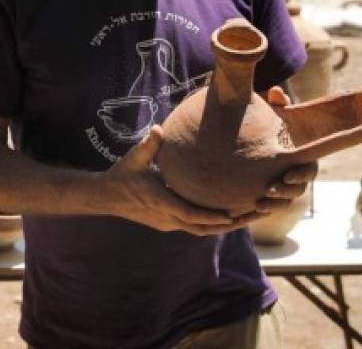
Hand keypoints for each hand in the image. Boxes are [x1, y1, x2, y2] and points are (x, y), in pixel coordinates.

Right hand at [103, 125, 260, 235]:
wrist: (107, 196)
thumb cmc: (122, 175)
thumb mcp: (134, 158)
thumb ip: (148, 145)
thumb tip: (159, 129)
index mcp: (161, 202)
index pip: (191, 215)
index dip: (213, 217)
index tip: (234, 214)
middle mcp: (167, 218)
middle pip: (203, 228)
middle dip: (230, 224)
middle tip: (254, 215)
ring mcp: (168, 224)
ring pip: (200, 230)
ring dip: (224, 226)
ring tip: (248, 217)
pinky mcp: (168, 223)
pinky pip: (194, 227)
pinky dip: (211, 223)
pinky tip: (227, 214)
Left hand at [246, 86, 317, 215]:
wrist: (248, 143)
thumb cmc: (266, 125)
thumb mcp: (272, 114)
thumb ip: (277, 104)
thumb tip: (276, 91)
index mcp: (301, 156)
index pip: (309, 170)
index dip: (301, 175)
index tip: (286, 175)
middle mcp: (295, 175)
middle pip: (297, 189)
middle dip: (285, 192)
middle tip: (270, 189)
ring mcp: (282, 188)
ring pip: (283, 202)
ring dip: (273, 204)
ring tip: (259, 202)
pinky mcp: (268, 196)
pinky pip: (269, 208)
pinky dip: (262, 209)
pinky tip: (249, 208)